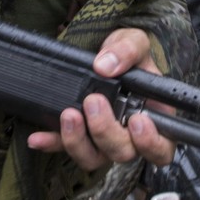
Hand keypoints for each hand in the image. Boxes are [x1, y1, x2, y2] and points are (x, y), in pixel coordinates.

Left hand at [27, 28, 174, 169]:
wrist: (101, 53)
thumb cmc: (126, 53)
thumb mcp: (133, 41)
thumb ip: (127, 50)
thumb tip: (105, 66)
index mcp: (153, 118)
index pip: (161, 148)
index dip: (151, 143)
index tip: (137, 120)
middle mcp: (128, 136)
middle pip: (122, 152)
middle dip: (106, 131)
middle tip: (93, 102)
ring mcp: (101, 141)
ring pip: (92, 158)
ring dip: (78, 141)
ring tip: (68, 114)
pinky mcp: (76, 137)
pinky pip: (62, 147)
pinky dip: (51, 143)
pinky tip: (38, 137)